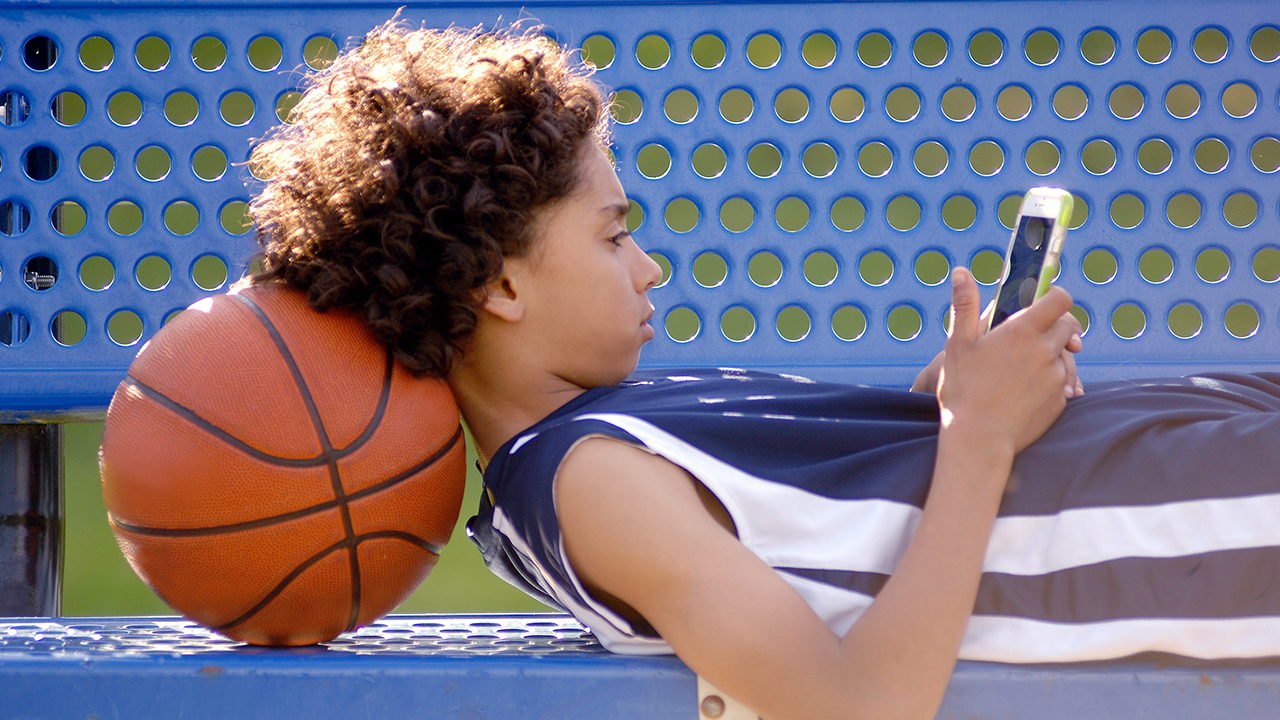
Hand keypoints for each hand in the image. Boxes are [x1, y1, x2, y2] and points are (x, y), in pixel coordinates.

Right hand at [912, 275, 1082, 398]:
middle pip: (1067, 326)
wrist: (978, 439)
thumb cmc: (963, 390)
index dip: (1055, 297)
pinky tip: (1023, 392)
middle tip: (1028, 338)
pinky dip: (1048, 383)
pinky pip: (1061, 383)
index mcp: (1022, 331)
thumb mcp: (957, 344)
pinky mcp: (1059, 400)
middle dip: (1053, 327)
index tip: (1043, 303)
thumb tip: (961, 272)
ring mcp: (1055, 377)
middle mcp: (1045, 351)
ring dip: (1048, 357)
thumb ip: (965, 305)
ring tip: (1019, 372)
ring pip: (1063, 356)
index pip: (1060, 299)